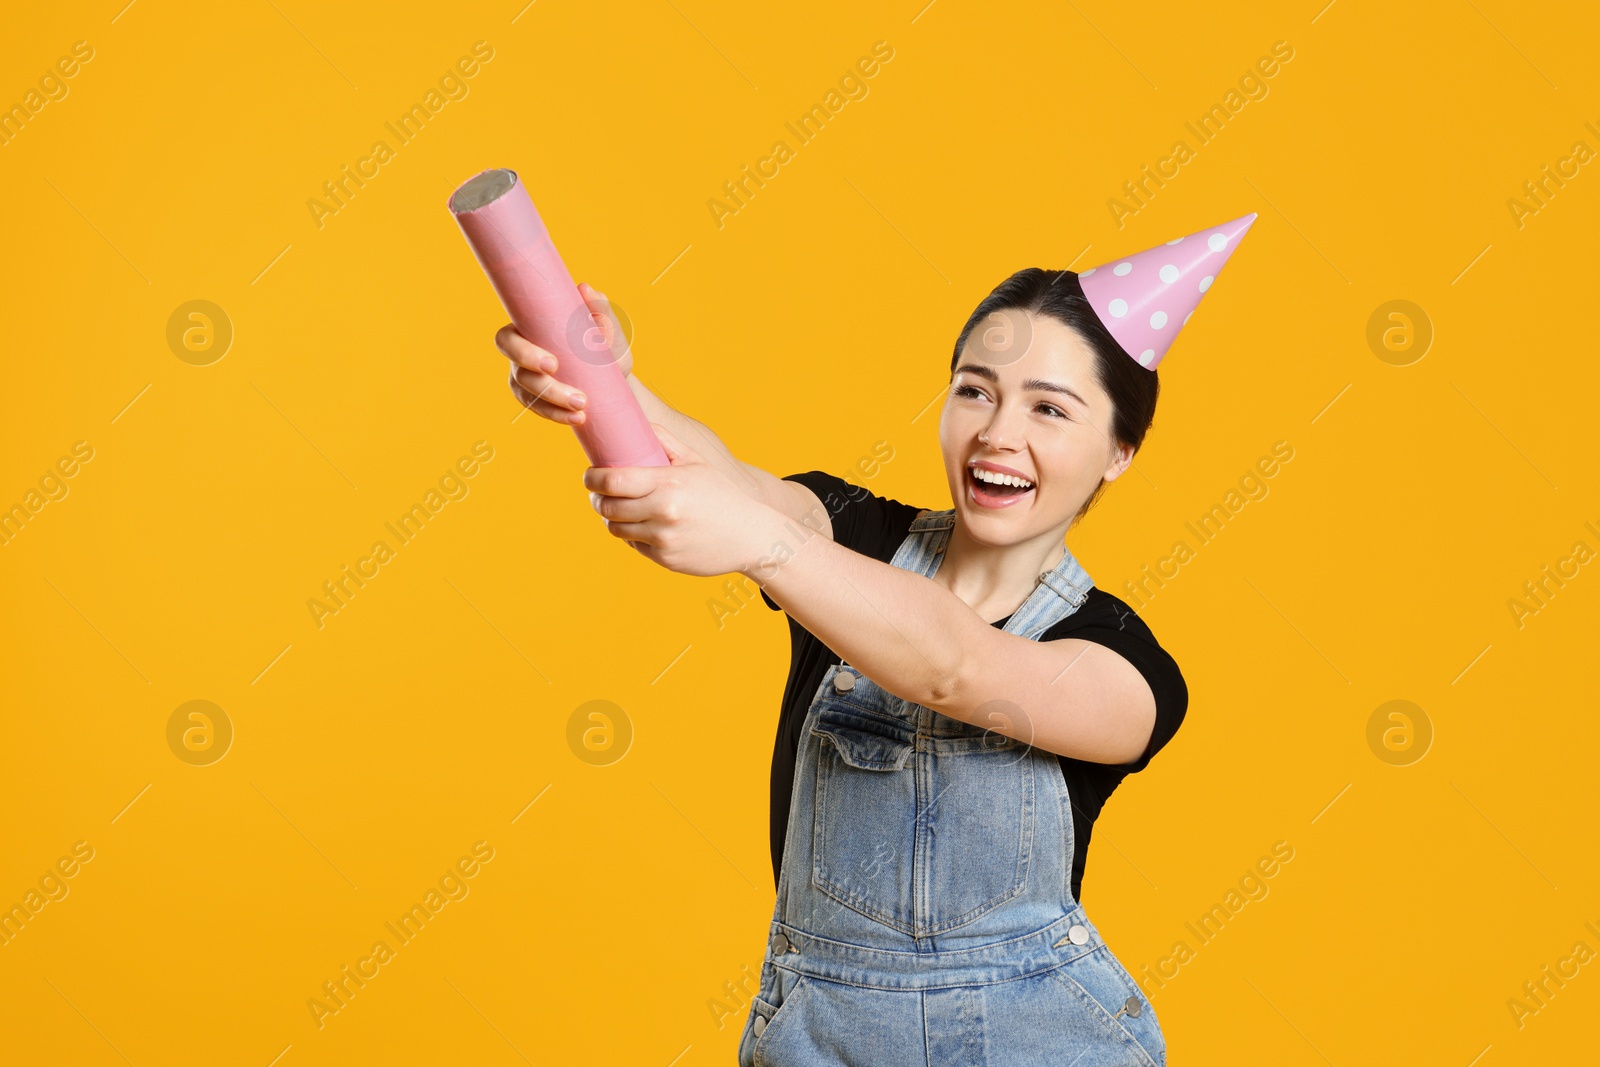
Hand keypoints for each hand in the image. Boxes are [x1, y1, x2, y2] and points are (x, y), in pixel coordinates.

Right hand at [499, 282, 632, 423]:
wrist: (615, 377)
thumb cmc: (606, 345)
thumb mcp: (608, 329)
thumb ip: (599, 310)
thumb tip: (585, 289)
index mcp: (529, 330)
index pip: (507, 338)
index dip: (522, 352)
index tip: (552, 363)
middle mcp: (521, 354)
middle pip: (517, 371)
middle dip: (541, 384)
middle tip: (574, 392)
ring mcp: (526, 379)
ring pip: (527, 394)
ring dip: (554, 403)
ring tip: (583, 406)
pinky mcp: (537, 400)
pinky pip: (539, 411)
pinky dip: (557, 415)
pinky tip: (578, 418)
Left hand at [585, 422, 773, 576]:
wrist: (749, 536)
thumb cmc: (721, 496)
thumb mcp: (697, 463)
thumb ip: (666, 442)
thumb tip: (638, 423)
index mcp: (669, 483)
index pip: (613, 481)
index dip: (593, 479)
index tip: (590, 476)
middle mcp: (663, 511)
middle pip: (608, 507)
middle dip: (598, 500)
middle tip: (599, 494)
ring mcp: (663, 538)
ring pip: (616, 529)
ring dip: (612, 520)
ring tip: (619, 511)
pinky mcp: (665, 559)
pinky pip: (634, 545)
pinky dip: (633, 536)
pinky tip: (644, 528)